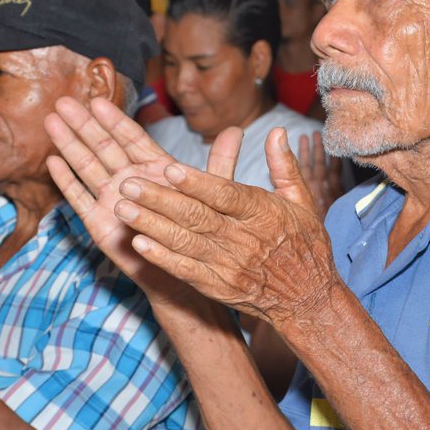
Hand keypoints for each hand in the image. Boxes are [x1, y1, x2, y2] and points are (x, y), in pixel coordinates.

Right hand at [44, 96, 240, 308]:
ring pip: (87, 167)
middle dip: (83, 125)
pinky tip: (53, 163)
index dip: (115, 120)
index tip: (98, 99)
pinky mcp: (100, 223)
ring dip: (69, 145)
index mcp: (154, 170)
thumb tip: (237, 130)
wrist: (182, 276)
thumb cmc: (198, 235)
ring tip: (52, 122)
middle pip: (103, 147)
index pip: (131, 139)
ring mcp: (112, 200)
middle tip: (64, 102)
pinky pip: (81, 200)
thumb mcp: (214, 196)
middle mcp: (129, 181)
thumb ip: (219, 163)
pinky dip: (67, 182)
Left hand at [113, 126, 339, 327]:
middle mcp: (243, 239)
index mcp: (263, 214)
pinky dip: (162, 258)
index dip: (198, 182)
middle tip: (127, 183)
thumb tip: (276, 131)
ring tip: (122, 209)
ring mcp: (228, 265)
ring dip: (151, 225)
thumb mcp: (302, 202)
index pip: (226, 195)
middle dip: (160, 200)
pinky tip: (139, 245)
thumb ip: (284, 165)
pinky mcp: (217, 286)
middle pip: (197, 217)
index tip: (169, 168)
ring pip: (185, 242)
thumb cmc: (304, 244)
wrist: (307, 299)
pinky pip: (186, 271)